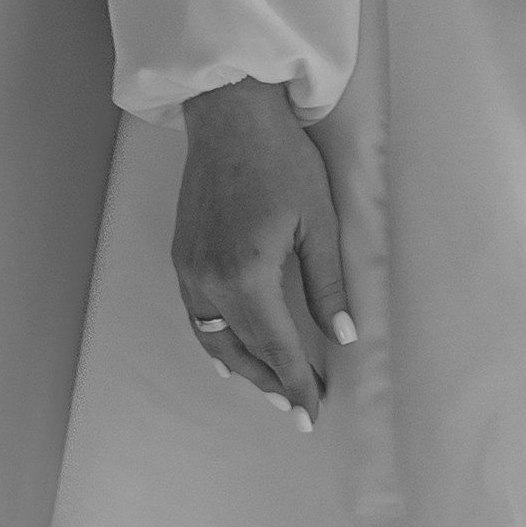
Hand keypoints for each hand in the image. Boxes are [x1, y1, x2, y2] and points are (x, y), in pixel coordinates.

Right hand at [173, 80, 356, 427]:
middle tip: (297, 407)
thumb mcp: (319, 220)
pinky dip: (215, 342)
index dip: (297, 382)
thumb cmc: (281, 158)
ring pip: (214, 340)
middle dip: (271, 382)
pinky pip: (197, 316)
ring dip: (242, 368)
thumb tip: (343, 335)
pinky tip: (228, 355)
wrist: (230, 115)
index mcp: (247, 274)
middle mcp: (210, 280)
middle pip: (242, 350)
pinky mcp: (182, 256)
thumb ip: (328, 284)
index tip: (314, 411)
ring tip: (270, 387)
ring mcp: (190, 269)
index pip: (277, 346)